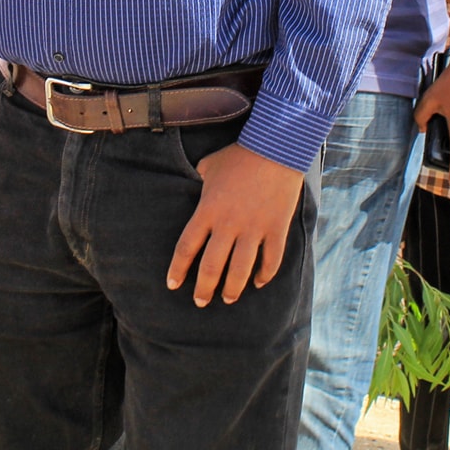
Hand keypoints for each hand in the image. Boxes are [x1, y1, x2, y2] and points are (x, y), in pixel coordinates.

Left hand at [166, 143, 304, 306]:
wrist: (274, 147)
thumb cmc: (237, 156)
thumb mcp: (208, 166)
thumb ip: (198, 183)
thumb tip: (192, 189)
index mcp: (207, 210)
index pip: (187, 247)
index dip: (178, 269)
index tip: (172, 285)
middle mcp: (228, 224)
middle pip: (212, 267)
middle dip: (204, 289)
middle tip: (200, 301)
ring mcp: (254, 229)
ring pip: (240, 271)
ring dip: (232, 289)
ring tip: (228, 299)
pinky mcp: (276, 229)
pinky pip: (271, 260)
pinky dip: (265, 274)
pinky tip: (259, 282)